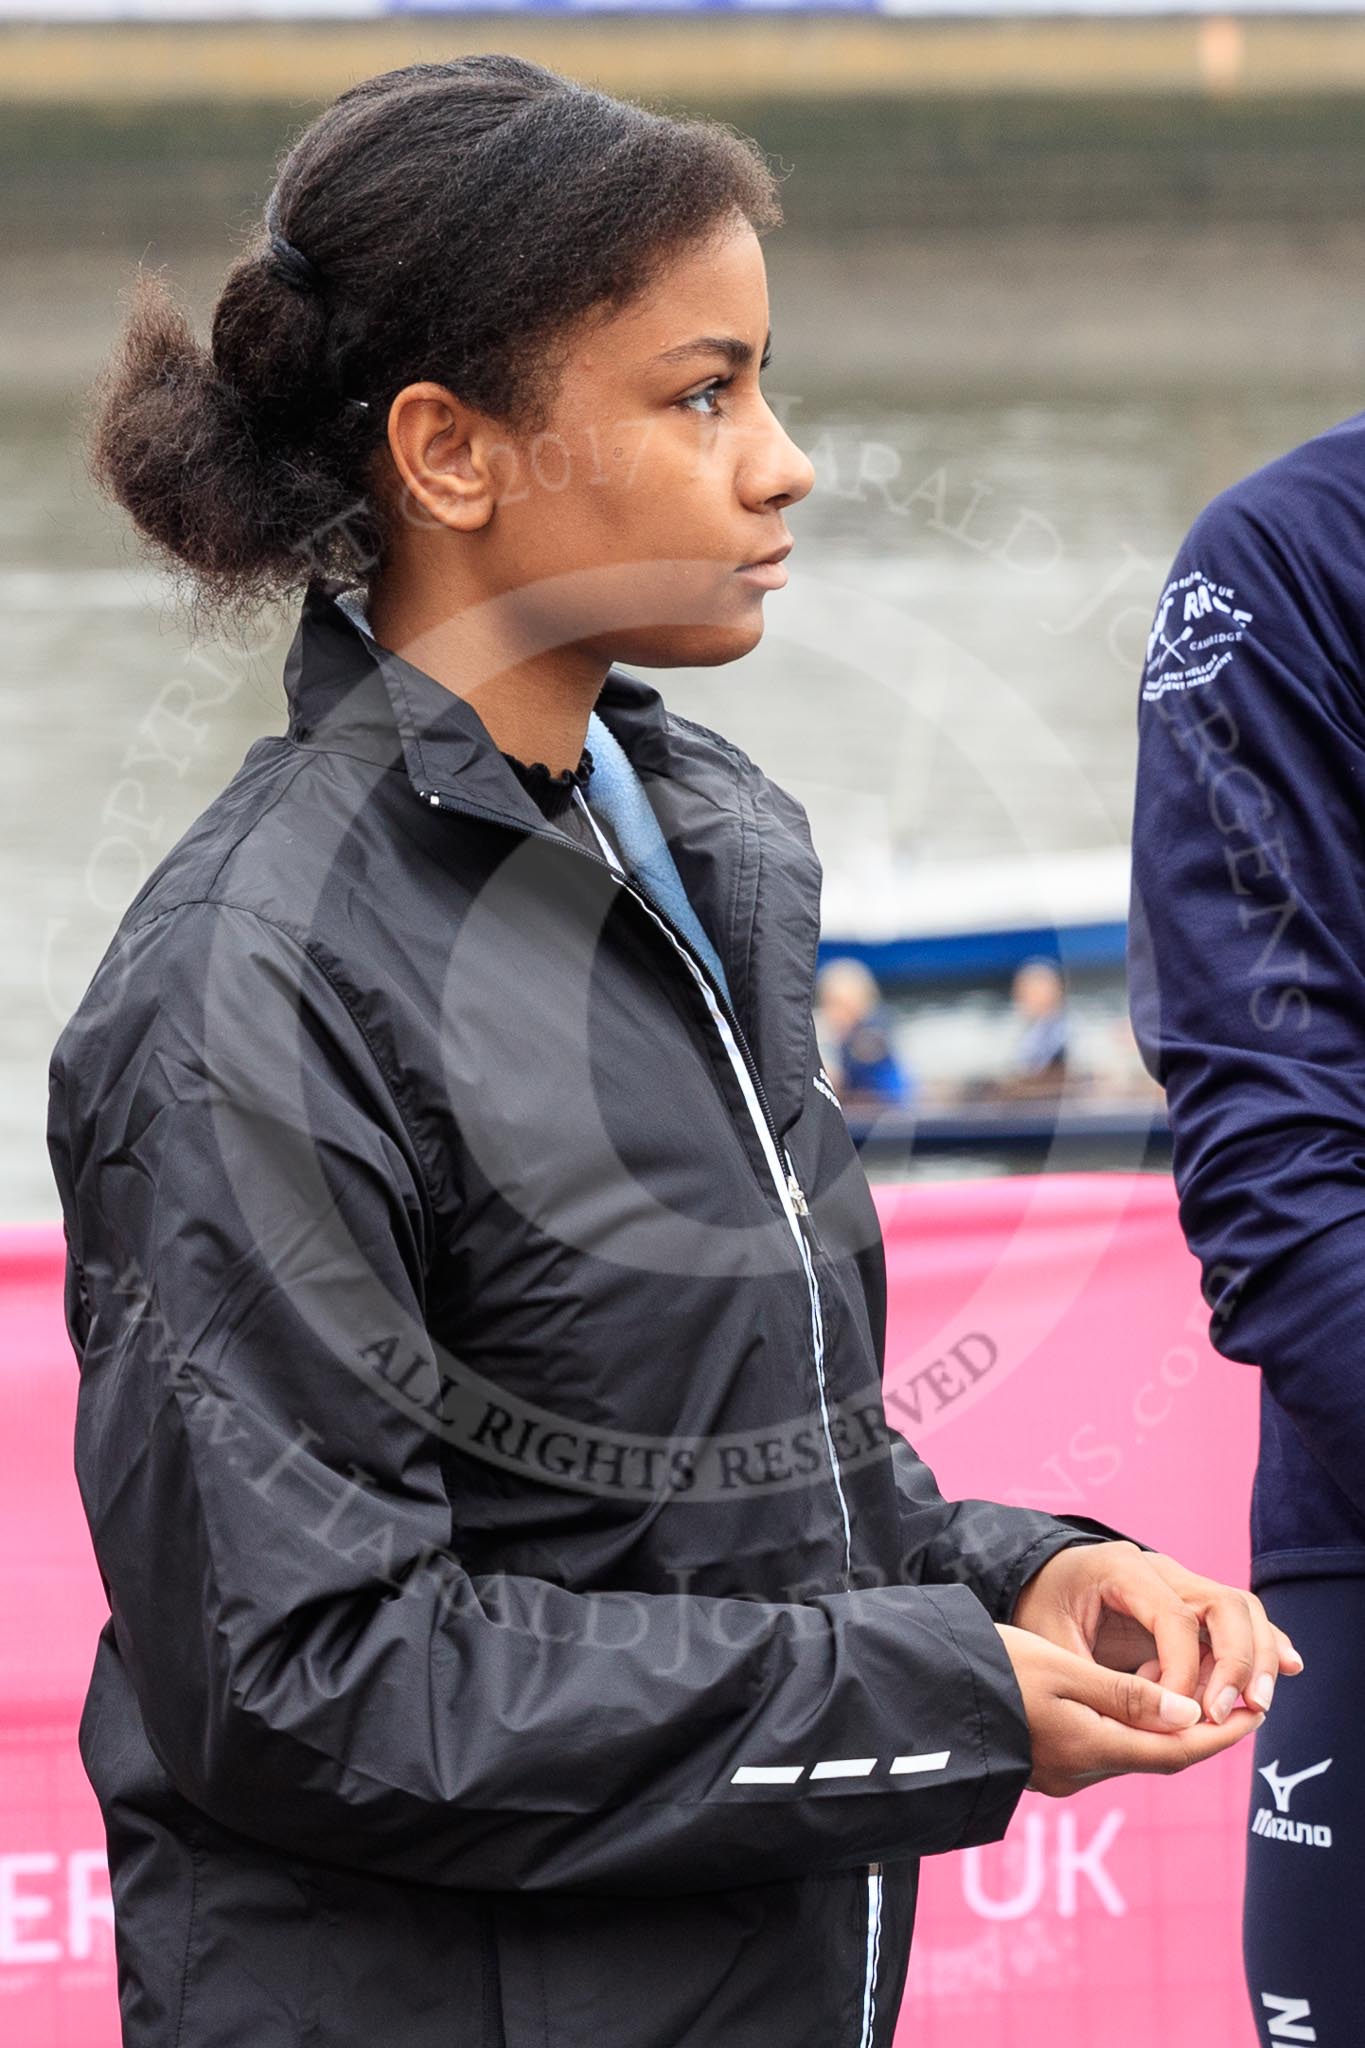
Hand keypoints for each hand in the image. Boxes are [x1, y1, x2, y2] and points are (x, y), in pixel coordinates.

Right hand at [994, 1623, 1264, 1796]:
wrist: (924, 1697)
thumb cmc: (989, 1671)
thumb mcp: (1059, 1668)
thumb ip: (1123, 1693)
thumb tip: (1188, 1715)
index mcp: (1090, 1748)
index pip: (1177, 1750)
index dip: (1220, 1734)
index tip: (1255, 1713)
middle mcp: (1080, 1771)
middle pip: (1158, 1756)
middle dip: (1199, 1733)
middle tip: (1234, 1702)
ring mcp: (1059, 1774)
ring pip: (1130, 1753)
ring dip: (1164, 1731)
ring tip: (1190, 1695)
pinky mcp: (1041, 1765)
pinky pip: (1102, 1750)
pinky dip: (1129, 1730)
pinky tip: (1133, 1704)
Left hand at [1011, 1541, 1304, 1724]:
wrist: (1040, 1580)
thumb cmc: (1041, 1611)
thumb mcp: (1051, 1643)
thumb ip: (1099, 1682)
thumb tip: (1154, 1725)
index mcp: (1123, 1569)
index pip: (1175, 1619)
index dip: (1183, 1673)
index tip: (1178, 1716)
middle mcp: (1161, 1569)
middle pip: (1225, 1604)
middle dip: (1238, 1662)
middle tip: (1230, 1713)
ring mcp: (1182, 1583)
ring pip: (1242, 1610)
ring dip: (1258, 1658)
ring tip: (1256, 1707)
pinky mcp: (1193, 1605)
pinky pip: (1239, 1618)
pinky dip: (1265, 1643)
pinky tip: (1291, 1669)